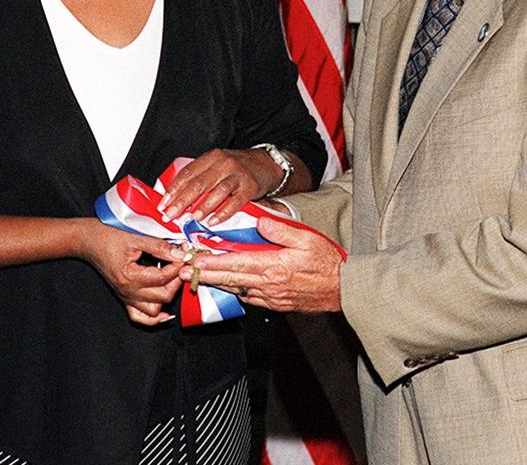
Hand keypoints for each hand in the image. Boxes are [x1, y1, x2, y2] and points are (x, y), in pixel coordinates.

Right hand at [76, 221, 183, 325]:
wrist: (87, 240)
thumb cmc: (107, 235)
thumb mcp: (136, 237)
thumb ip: (159, 247)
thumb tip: (181, 253)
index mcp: (129, 277)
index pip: (163, 278)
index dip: (178, 266)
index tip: (186, 254)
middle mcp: (127, 292)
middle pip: (162, 297)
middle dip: (177, 281)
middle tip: (183, 265)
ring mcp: (125, 296)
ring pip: (153, 311)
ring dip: (167, 297)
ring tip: (174, 279)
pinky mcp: (124, 297)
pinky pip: (139, 317)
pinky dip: (153, 318)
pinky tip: (165, 311)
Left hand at [157, 148, 283, 224]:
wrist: (265, 164)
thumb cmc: (236, 168)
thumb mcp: (216, 165)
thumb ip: (199, 177)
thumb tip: (174, 198)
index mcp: (211, 157)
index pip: (187, 174)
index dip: (173, 190)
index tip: (163, 205)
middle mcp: (224, 163)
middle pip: (199, 183)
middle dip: (182, 201)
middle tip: (171, 215)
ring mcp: (238, 175)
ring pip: (217, 192)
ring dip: (203, 207)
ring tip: (191, 218)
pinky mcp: (250, 187)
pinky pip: (235, 202)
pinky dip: (223, 213)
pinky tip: (213, 222)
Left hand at [191, 216, 343, 312]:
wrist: (343, 290)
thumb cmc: (327, 263)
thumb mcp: (307, 238)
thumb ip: (281, 229)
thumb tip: (260, 221)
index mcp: (273, 266)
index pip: (235, 264)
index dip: (212, 262)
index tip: (194, 260)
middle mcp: (268, 285)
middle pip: (229, 279)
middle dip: (205, 274)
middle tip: (184, 271)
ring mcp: (270, 297)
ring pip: (236, 290)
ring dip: (216, 283)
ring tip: (197, 277)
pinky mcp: (275, 304)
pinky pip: (248, 298)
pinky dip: (234, 290)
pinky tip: (227, 285)